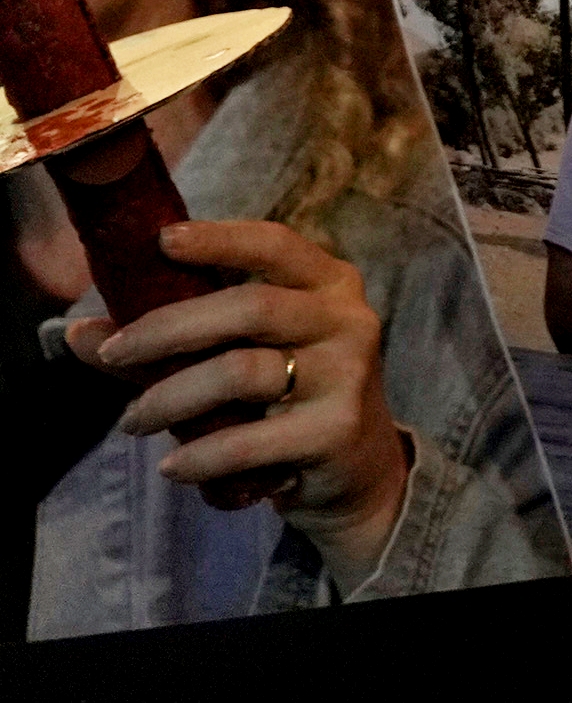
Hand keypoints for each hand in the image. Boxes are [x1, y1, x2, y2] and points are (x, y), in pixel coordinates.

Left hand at [80, 218, 410, 568]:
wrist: (357, 464)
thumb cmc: (288, 395)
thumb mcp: (243, 354)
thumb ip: (170, 343)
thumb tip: (80, 333)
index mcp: (328, 283)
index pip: (275, 245)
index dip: (220, 239)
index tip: (161, 242)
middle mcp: (347, 318)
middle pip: (250, 306)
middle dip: (167, 328)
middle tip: (111, 352)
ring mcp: (348, 373)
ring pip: (242, 371)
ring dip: (170, 397)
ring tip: (133, 421)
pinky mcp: (338, 429)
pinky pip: (249, 440)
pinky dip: (200, 455)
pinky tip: (172, 466)